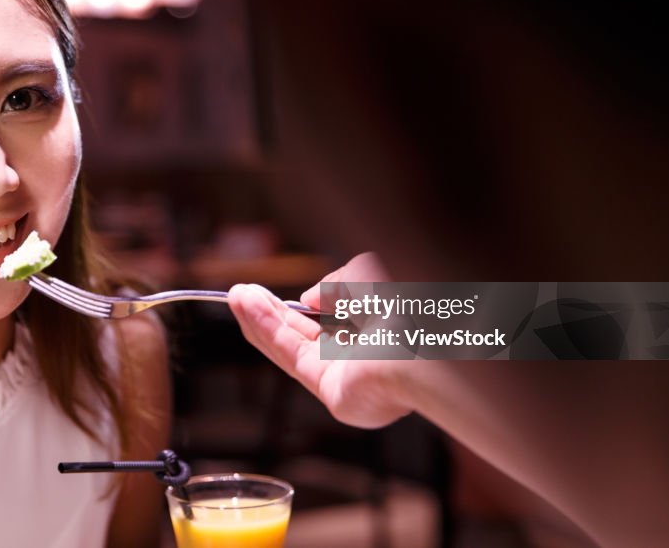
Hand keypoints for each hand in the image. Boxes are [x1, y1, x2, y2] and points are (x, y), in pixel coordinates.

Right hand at [228, 253, 411, 428]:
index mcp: (375, 331)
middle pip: (302, 336)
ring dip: (261, 321)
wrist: (433, 335)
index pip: (327, 322)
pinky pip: (293, 359)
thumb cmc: (412, 303)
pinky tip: (248, 310)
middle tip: (241, 293)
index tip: (267, 292)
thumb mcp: (366, 274)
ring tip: (235, 297)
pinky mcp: (333, 393)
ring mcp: (346, 378)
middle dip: (269, 314)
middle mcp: (360, 358)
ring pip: (292, 347)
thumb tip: (307, 300)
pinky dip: (267, 332)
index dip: (295, 307)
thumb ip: (333, 286)